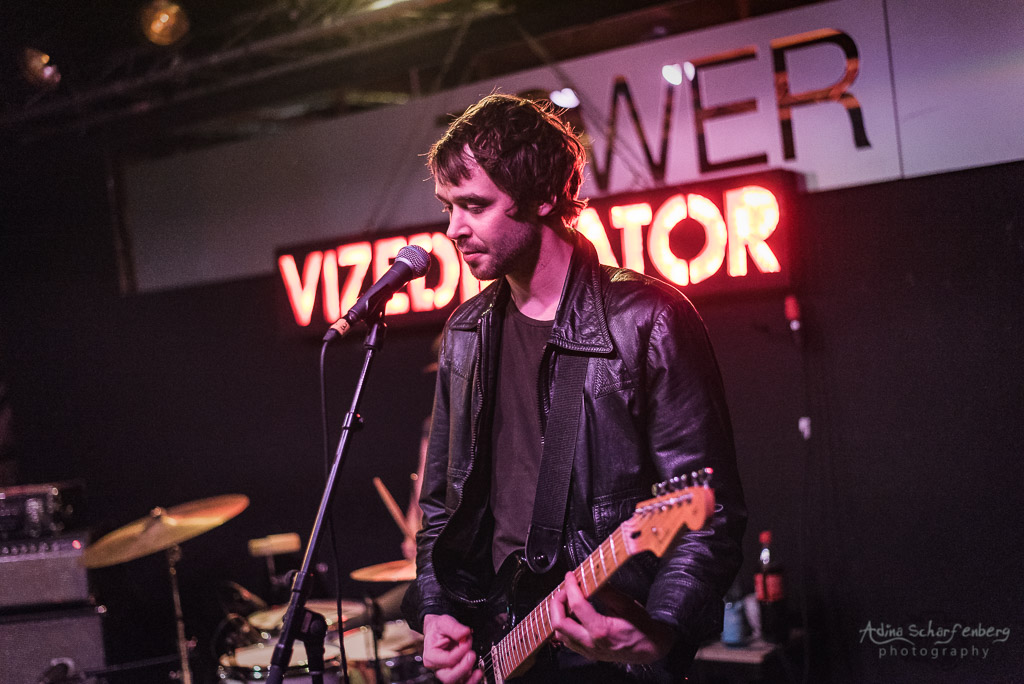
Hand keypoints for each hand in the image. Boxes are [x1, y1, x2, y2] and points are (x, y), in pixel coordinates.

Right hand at [422, 613, 482, 683]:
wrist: (439, 631)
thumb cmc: (439, 629)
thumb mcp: (444, 622)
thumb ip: (454, 627)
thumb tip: (465, 632)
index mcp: (431, 656)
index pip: (447, 660)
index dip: (460, 651)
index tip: (467, 640)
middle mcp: (437, 667)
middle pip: (449, 677)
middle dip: (463, 668)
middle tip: (471, 655)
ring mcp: (446, 672)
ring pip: (456, 682)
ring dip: (468, 677)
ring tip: (477, 670)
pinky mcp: (455, 673)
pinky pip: (463, 682)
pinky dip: (471, 679)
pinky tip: (478, 672)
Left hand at [549, 571, 674, 664]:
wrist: (650, 647)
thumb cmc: (641, 627)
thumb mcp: (626, 604)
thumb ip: (605, 591)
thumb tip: (590, 577)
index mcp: (601, 630)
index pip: (576, 605)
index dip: (570, 587)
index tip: (570, 576)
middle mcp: (591, 643)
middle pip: (559, 623)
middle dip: (557, 602)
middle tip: (565, 589)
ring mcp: (588, 651)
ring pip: (560, 634)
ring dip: (559, 614)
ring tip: (567, 600)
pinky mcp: (588, 653)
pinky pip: (568, 640)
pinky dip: (565, 625)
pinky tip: (572, 615)